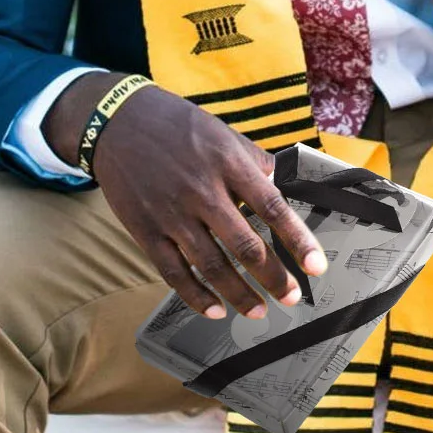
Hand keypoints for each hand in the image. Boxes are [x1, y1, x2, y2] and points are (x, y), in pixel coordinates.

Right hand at [44, 73, 326, 319]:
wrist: (116, 122)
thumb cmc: (176, 126)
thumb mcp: (222, 132)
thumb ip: (253, 162)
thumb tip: (278, 188)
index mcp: (227, 164)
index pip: (272, 208)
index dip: (297, 240)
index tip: (316, 265)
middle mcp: (202, 191)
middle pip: (245, 246)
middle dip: (273, 277)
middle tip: (291, 297)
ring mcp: (171, 214)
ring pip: (211, 266)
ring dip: (239, 294)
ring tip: (259, 310)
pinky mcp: (145, 231)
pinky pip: (173, 273)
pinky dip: (195, 297)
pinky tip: (215, 310)